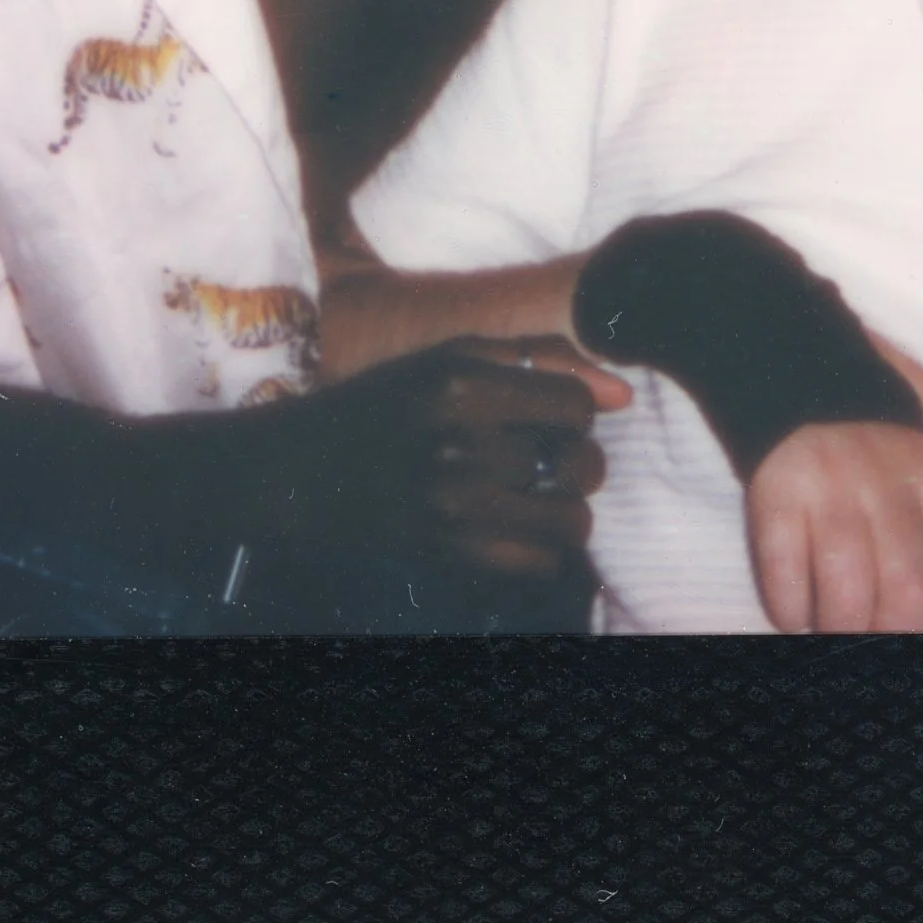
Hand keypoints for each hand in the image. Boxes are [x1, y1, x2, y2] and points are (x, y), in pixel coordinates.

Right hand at [307, 340, 629, 581]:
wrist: (300, 472)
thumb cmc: (385, 403)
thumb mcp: (451, 358)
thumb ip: (540, 361)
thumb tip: (622, 395)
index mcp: (461, 385)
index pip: (575, 404)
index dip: (568, 409)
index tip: (540, 414)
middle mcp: (461, 448)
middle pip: (582, 461)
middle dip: (571, 458)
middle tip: (536, 456)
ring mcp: (456, 510)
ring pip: (573, 520)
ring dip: (563, 507)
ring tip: (530, 493)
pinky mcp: (451, 557)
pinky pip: (543, 564)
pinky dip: (539, 549)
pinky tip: (511, 526)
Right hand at [747, 355, 922, 634]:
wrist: (787, 346)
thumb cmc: (866, 393)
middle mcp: (885, 486)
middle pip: (908, 590)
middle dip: (893, 628)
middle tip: (876, 629)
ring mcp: (829, 492)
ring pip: (847, 596)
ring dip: (838, 626)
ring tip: (830, 623)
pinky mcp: (776, 495)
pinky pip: (785, 577)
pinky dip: (791, 608)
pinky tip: (795, 606)